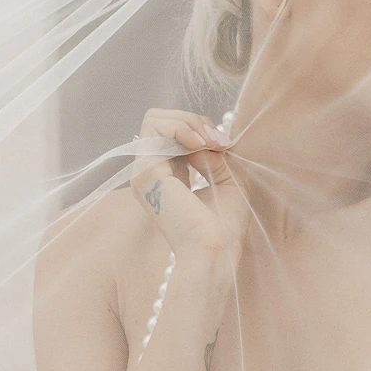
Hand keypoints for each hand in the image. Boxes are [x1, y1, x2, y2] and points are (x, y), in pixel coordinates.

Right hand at [128, 108, 248, 265]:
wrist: (216, 251)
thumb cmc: (224, 225)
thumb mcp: (226, 177)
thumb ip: (213, 152)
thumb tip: (202, 137)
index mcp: (167, 176)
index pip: (172, 132)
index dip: (199, 128)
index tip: (224, 144)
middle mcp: (151, 173)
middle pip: (159, 120)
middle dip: (191, 120)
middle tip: (217, 141)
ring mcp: (144, 172)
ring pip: (155, 119)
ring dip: (188, 122)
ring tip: (209, 141)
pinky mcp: (146, 173)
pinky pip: (155, 128)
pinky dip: (182, 128)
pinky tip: (201, 144)